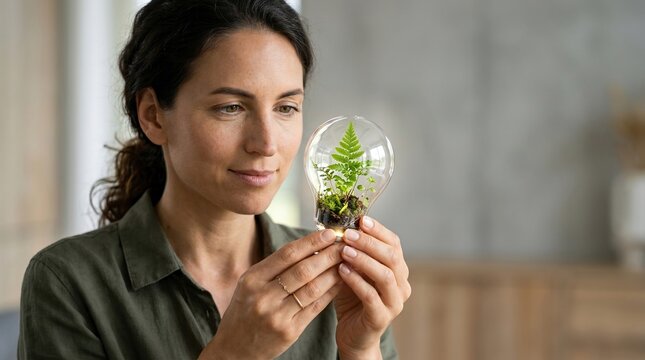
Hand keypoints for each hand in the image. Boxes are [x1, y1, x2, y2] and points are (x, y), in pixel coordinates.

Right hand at [199, 229, 342, 359]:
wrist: (235, 348)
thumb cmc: (245, 311)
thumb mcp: (250, 284)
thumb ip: (275, 267)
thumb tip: (310, 246)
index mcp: (252, 279)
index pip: (287, 254)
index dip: (311, 242)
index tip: (329, 233)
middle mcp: (263, 296)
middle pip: (303, 270)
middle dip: (327, 255)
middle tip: (344, 245)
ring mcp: (276, 315)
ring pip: (313, 288)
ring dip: (333, 273)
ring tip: (346, 262)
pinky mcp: (289, 331)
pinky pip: (315, 307)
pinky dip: (330, 292)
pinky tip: (340, 282)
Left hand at [334, 216, 410, 358]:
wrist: (352, 334)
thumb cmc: (351, 298)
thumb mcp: (353, 269)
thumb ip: (352, 251)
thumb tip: (339, 226)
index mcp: (397, 269)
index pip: (394, 243)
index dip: (378, 230)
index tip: (361, 219)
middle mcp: (401, 284)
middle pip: (392, 257)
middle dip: (369, 243)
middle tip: (348, 234)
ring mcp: (394, 302)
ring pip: (385, 275)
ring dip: (364, 260)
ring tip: (344, 251)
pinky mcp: (382, 318)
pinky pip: (371, 296)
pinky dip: (356, 281)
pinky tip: (341, 271)